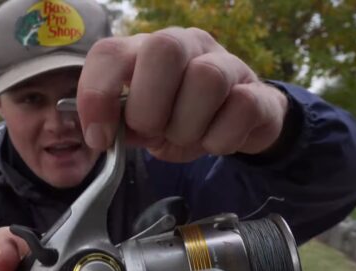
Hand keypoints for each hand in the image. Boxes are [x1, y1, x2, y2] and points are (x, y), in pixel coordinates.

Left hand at [77, 27, 287, 161]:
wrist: (233, 127)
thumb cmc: (177, 120)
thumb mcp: (140, 126)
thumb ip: (119, 125)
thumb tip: (103, 134)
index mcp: (145, 50)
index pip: (110, 53)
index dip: (97, 95)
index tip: (100, 138)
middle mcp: (186, 45)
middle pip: (163, 48)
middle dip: (149, 106)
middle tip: (152, 132)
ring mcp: (225, 63)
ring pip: (207, 77)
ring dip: (187, 126)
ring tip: (186, 137)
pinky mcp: (257, 91)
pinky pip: (242, 107)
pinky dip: (221, 139)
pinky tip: (214, 141)